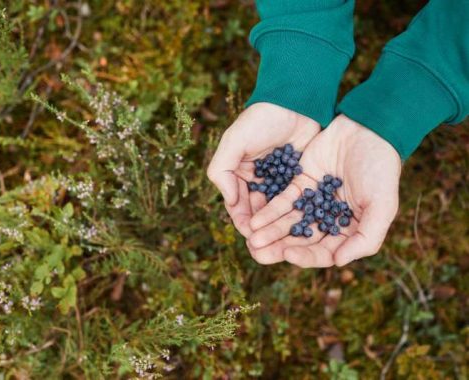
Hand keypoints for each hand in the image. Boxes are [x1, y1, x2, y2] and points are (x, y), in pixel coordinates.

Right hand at [207, 102, 319, 263]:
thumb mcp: (234, 141)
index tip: (251, 238)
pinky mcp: (299, 179)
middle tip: (269, 250)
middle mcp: (257, 181)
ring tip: (286, 247)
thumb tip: (228, 202)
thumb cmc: (261, 119)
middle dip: (262, 232)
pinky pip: (295, 202)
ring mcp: (279, 181)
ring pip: (277, 212)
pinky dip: (297, 217)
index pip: (237, 205)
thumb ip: (222, 170)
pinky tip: (303, 230)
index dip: (243, 222)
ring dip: (279, 230)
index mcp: (238, 174)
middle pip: (257, 213)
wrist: (295, 101)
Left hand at [248, 115, 400, 266]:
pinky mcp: (300, 185)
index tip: (288, 254)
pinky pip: (282, 203)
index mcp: (349, 230)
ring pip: (288, 223)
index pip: (324, 251)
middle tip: (258, 254)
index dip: (306, 256)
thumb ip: (366, 237)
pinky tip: (255, 221)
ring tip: (251, 240)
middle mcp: (328, 220)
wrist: (367, 130)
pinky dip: (269, 212)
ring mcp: (313, 202)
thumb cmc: (380, 169)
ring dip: (270, 233)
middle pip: (301, 241)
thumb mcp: (382, 205)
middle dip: (279, 248)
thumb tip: (338, 262)